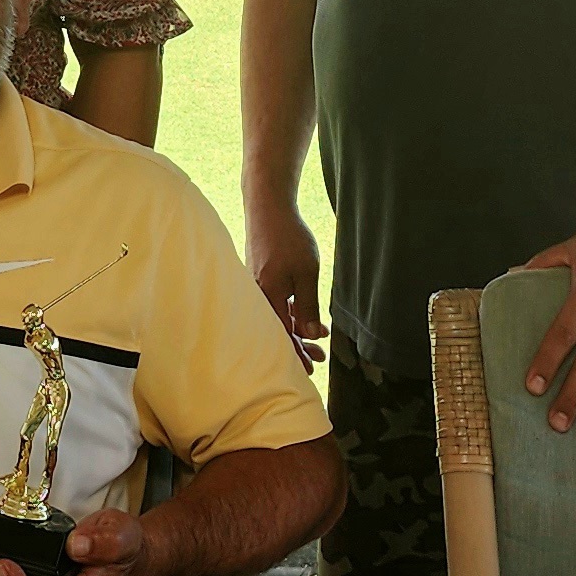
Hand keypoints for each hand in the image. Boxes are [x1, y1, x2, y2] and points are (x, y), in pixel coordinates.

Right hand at [248, 209, 324, 362]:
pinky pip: (272, 302)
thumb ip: (308, 305)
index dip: (296, 354)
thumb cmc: (288, 238)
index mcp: (269, 297)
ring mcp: (256, 286)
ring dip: (295, 328)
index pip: (282, 335)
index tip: (310, 368)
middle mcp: (258, 295)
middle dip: (298, 345)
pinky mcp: (258, 277)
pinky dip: (288, 311)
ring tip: (316, 336)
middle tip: (318, 358)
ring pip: (275, 316)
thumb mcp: (306, 272)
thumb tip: (312, 334)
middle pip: (277, 329)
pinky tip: (301, 312)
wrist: (267, 207)